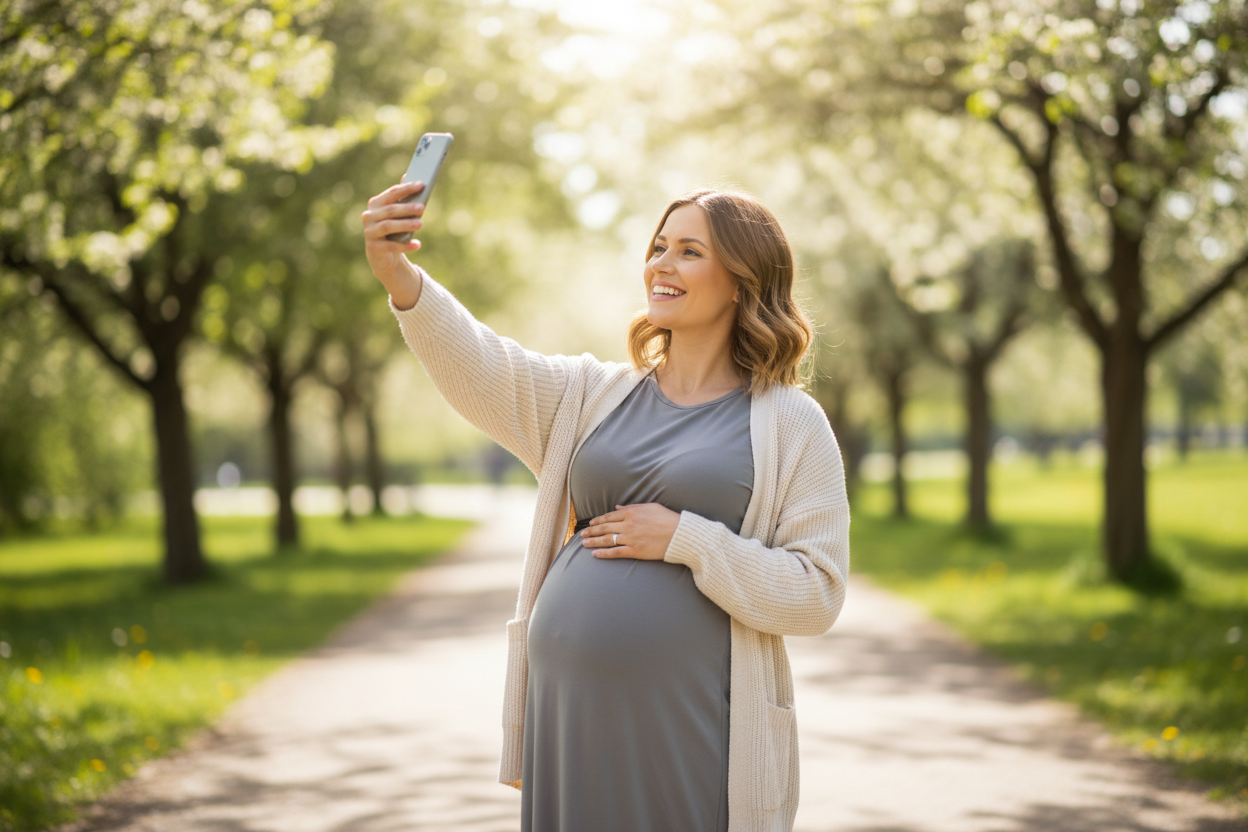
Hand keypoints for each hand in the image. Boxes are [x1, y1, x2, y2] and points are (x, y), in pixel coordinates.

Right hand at [361, 181, 425, 308]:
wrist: (383, 255)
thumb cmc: (394, 230)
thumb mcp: (398, 215)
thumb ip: (403, 198)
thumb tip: (412, 178)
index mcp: (375, 204)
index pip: (392, 193)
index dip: (406, 188)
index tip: (421, 185)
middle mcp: (369, 216)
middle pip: (390, 210)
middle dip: (407, 208)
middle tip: (422, 207)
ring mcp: (369, 232)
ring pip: (388, 226)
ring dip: (405, 224)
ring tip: (420, 224)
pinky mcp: (373, 247)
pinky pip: (391, 246)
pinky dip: (405, 246)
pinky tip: (417, 245)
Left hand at [581, 503, 680, 560]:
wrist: (680, 534)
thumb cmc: (668, 519)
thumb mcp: (650, 507)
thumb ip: (632, 507)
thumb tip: (618, 508)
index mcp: (632, 513)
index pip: (609, 516)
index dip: (598, 520)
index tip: (591, 524)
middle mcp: (628, 525)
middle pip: (605, 528)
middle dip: (592, 531)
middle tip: (582, 534)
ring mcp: (631, 538)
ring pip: (607, 539)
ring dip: (594, 541)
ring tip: (584, 543)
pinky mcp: (635, 550)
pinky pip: (615, 552)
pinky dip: (604, 553)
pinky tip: (595, 554)